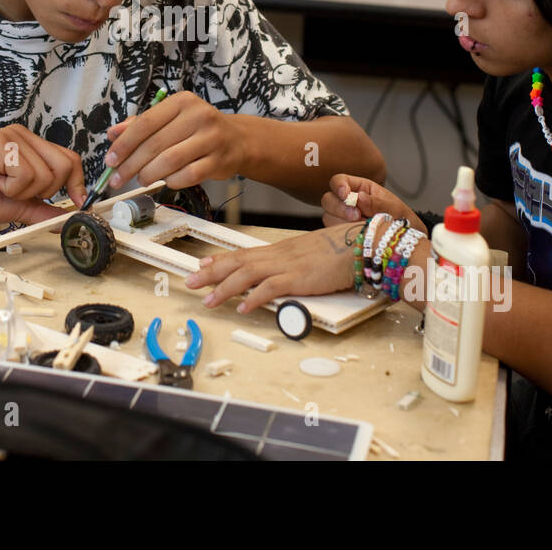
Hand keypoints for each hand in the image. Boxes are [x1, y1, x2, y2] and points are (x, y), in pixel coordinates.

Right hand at [0, 124, 87, 225]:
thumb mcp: (21, 206)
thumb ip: (45, 210)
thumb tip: (69, 219)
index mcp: (32, 146)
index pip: (69, 159)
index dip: (78, 183)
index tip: (80, 203)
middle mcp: (24, 136)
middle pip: (64, 165)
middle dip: (46, 190)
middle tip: (19, 192)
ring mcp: (12, 136)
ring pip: (44, 174)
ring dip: (23, 192)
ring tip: (1, 185)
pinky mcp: (0, 143)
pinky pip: (24, 174)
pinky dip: (11, 188)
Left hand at [102, 91, 244, 189]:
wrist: (237, 140)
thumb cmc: (197, 129)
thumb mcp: (170, 119)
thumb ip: (141, 125)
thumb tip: (112, 134)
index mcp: (182, 102)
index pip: (145, 123)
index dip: (124, 144)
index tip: (110, 160)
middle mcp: (198, 116)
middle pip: (155, 144)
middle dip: (131, 165)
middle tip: (117, 178)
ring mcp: (211, 139)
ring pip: (169, 161)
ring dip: (149, 174)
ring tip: (141, 179)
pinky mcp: (218, 161)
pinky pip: (187, 176)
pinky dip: (171, 181)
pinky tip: (165, 181)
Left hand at [183, 223, 359, 312]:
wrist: (360, 243)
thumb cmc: (339, 250)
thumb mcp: (309, 255)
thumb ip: (292, 265)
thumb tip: (280, 277)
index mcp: (280, 250)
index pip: (244, 253)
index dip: (221, 259)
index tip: (202, 264)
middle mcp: (279, 255)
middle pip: (238, 262)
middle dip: (211, 272)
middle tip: (190, 281)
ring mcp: (288, 265)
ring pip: (247, 274)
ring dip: (225, 287)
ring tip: (209, 299)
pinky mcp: (299, 278)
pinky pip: (272, 288)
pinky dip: (255, 297)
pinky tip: (244, 306)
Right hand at [321, 173, 425, 232]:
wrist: (405, 243)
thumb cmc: (401, 220)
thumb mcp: (394, 208)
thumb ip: (377, 203)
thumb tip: (359, 198)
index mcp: (359, 188)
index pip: (339, 181)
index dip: (338, 186)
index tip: (346, 195)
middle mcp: (347, 203)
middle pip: (328, 200)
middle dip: (340, 208)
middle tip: (357, 217)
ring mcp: (342, 220)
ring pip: (328, 218)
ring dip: (342, 223)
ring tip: (364, 229)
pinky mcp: (341, 235)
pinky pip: (333, 234)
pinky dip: (344, 235)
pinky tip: (359, 238)